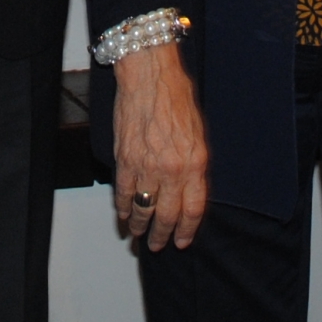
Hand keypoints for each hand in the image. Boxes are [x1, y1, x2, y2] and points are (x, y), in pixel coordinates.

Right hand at [109, 42, 210, 250]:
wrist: (150, 76)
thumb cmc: (176, 96)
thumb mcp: (199, 133)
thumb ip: (195, 164)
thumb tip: (188, 189)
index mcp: (196, 163)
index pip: (193, 209)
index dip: (186, 230)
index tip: (181, 241)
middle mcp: (173, 170)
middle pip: (167, 215)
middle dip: (162, 235)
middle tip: (158, 245)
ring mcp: (147, 166)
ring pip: (143, 208)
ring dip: (140, 226)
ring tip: (137, 235)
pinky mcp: (125, 159)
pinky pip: (123, 193)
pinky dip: (122, 207)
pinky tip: (123, 215)